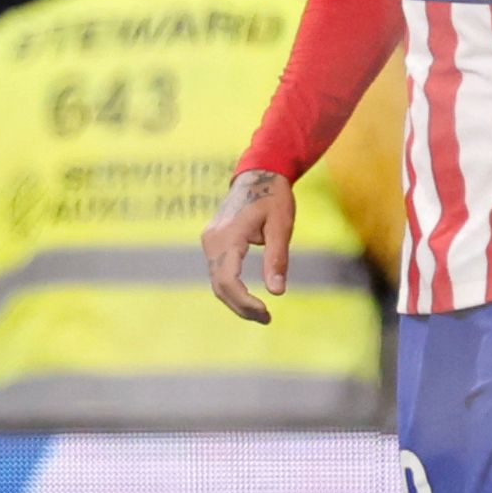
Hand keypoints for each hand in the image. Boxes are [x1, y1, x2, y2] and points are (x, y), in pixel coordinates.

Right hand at [202, 167, 295, 324]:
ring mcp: (210, 241)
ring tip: (260, 313)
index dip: (244, 301)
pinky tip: (248, 297)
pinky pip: (218, 272)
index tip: (266, 313)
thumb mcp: (282, 226)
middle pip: (219, 285)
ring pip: (216, 281)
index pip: (228, 280)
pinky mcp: (213, 242)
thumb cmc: (273, 196)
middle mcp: (212, 241)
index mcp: (229, 236)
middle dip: (241, 307)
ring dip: (236, 300)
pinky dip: (231, 288)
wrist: (257, 174)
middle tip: (266, 318)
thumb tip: (277, 292)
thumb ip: (277, 258)